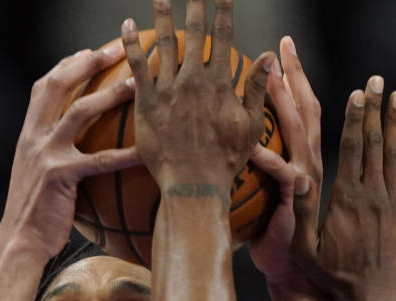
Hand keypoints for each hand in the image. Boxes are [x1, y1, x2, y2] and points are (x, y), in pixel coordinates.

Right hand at [0, 47, 139, 258]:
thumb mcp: (37, 175)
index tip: (90, 52)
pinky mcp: (61, 175)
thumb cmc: (34, 214)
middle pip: (60, 83)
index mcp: (28, 133)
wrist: (19, 241)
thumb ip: (51, 154)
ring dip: (110, 94)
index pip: (44, 85)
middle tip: (118, 51)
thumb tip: (76, 149)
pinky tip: (145, 151)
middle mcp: (34, 136)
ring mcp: (45, 153)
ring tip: (137, 85)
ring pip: (80, 111)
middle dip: (88, 61)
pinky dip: (124, 154)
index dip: (67, 64)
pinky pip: (99, 160)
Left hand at [122, 0, 273, 193]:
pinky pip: (137, 66)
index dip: (223, 9)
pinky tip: (127, 24)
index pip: (223, 36)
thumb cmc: (224, 162)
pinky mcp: (147, 103)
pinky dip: (131, 43)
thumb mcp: (251, 127)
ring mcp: (169, 89)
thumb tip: (269, 56)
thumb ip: (258, 89)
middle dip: (194, 3)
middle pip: (193, 31)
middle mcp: (193, 80)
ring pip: (164, 41)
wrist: (193, 186)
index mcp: (220, 83)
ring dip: (162, 14)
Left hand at [249, 36, 321, 287]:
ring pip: (299, 130)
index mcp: (304, 157)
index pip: (302, 108)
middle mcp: (308, 162)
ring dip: (289, 101)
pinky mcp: (293, 200)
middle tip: (285, 43)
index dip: (295, 77)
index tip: (284, 47)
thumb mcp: (269, 194)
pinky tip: (253, 142)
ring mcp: (304, 178)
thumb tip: (236, 144)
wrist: (292, 270)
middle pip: (305, 108)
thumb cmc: (275, 235)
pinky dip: (267, 156)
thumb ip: (261, 167)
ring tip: (278, 74)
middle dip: (296, 74)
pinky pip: (280, 172)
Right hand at [314, 79, 395, 300]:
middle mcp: (371, 194)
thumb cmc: (332, 275)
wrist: (372, 297)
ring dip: (395, 121)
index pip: (351, 149)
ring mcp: (390, 202)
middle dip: (375, 109)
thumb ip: (302, 212)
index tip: (357, 94)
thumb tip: (298, 176)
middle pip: (374, 142)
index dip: (354, 118)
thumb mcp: (306, 250)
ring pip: (394, 153)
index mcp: (346, 199)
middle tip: (378, 80)